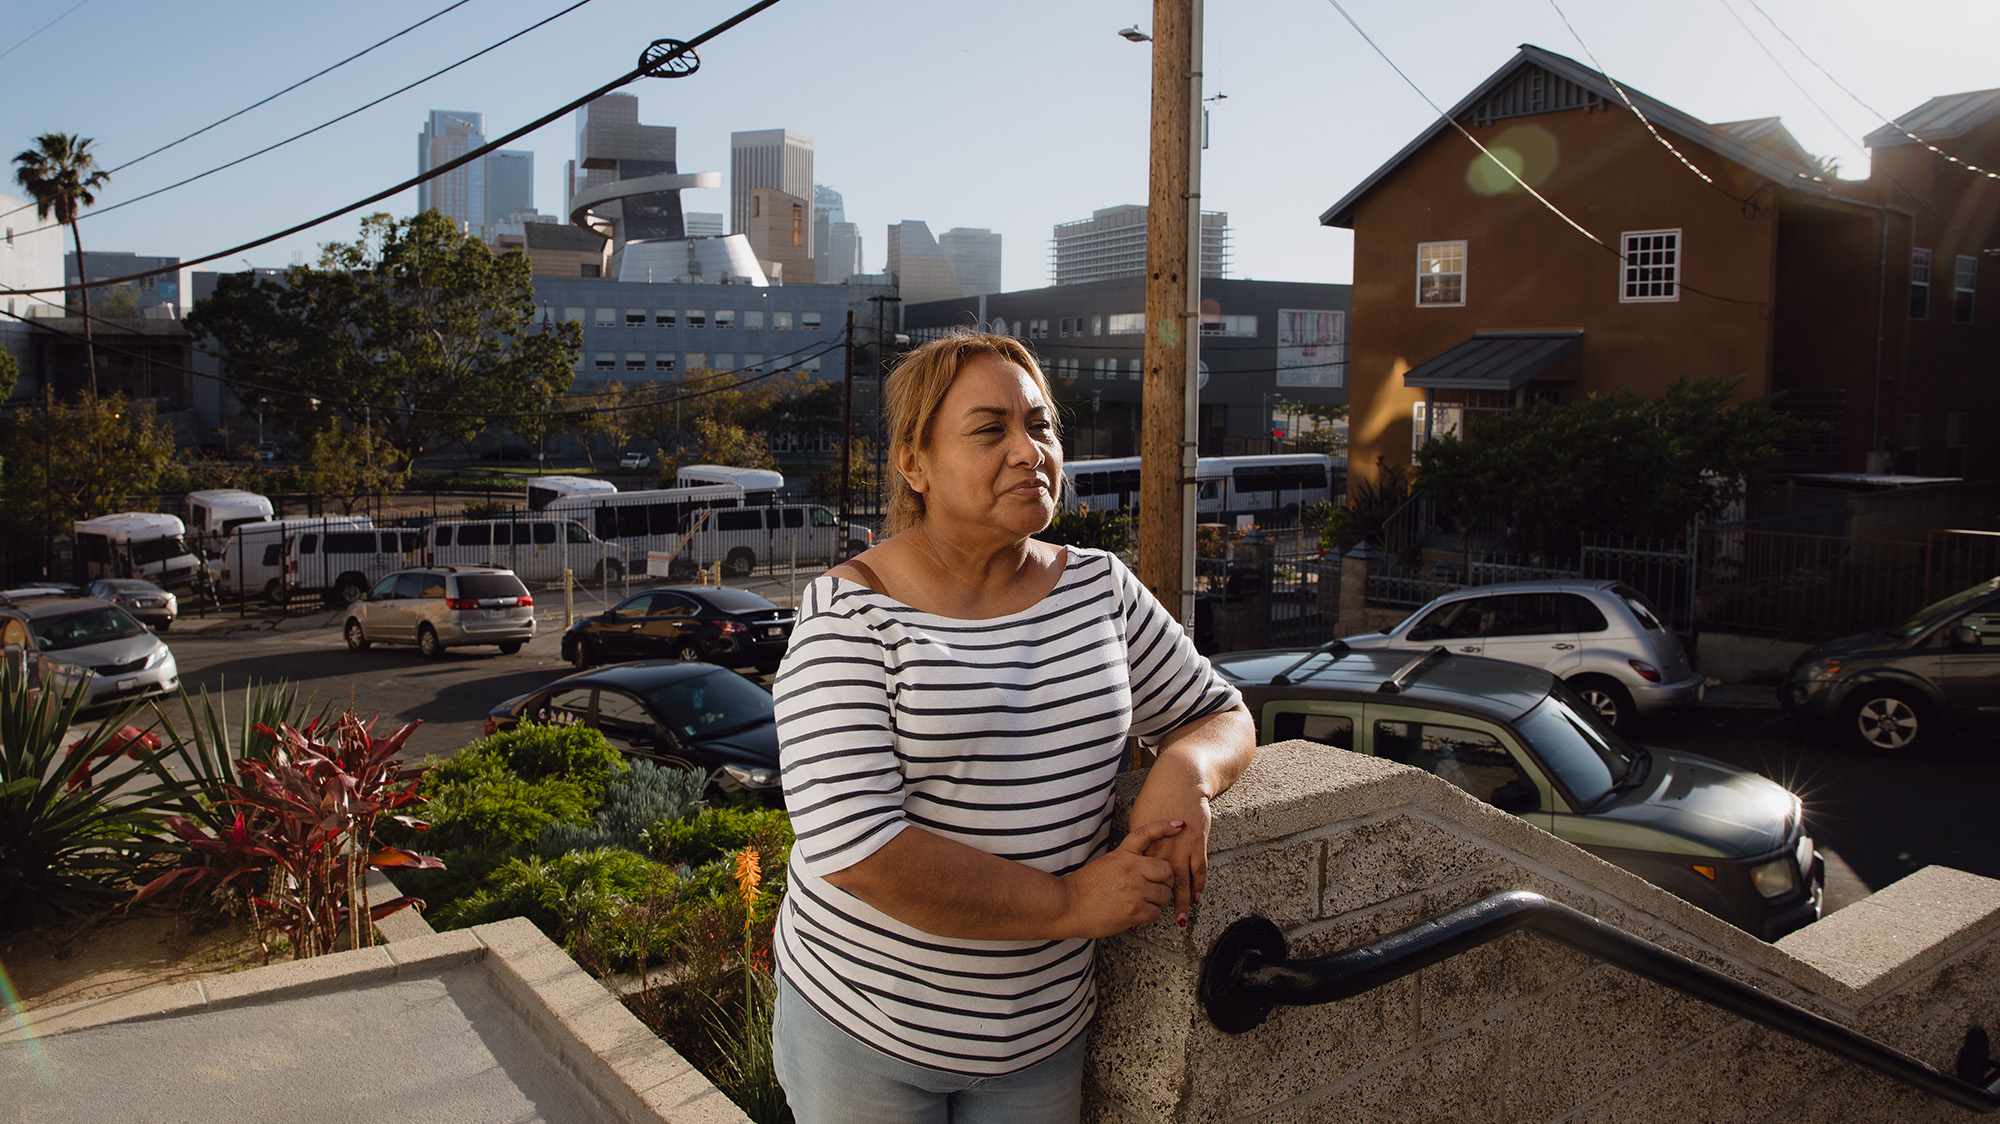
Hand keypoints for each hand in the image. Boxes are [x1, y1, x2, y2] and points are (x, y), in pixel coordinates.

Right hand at [1057, 819, 1183, 937]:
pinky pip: (1156, 913)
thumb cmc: (1083, 888)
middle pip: (1167, 870)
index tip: (1179, 824)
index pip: (1146, 834)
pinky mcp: (1135, 910)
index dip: (1164, 827)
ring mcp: (1135, 890)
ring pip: (1164, 894)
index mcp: (1123, 855)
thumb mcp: (1106, 864)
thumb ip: (1127, 864)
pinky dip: (1149, 915)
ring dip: (1157, 900)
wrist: (1067, 906)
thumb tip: (1145, 870)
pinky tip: (1137, 914)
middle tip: (1156, 886)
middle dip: (1165, 881)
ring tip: (1143, 902)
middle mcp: (1132, 870)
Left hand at [1128, 787, 1211, 928]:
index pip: (1135, 877)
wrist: (1179, 782)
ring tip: (1179, 922)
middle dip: (1152, 906)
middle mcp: (1163, 850)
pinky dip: (1198, 885)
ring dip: (1181, 903)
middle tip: (1145, 924)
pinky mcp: (1198, 844)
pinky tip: (1196, 898)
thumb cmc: (1155, 799)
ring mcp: (1182, 848)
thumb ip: (1135, 843)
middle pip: (1157, 885)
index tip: (1122, 910)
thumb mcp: (1137, 820)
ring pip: (1182, 882)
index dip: (1129, 894)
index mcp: (1145, 845)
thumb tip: (1128, 861)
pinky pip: (1199, 870)